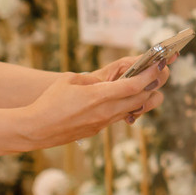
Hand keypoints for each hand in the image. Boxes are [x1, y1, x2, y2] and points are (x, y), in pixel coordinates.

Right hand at [20, 66, 167, 147]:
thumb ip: (91, 79)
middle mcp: (105, 111)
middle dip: (153, 85)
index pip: (134, 86)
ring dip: (143, 97)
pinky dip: (128, 106)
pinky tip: (125, 98)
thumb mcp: (69, 80)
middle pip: (141, 99)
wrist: (36, 129)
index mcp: (98, 96)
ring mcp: (103, 123)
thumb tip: (105, 82)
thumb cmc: (49, 101)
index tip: (160, 65)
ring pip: (133, 110)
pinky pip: (119, 116)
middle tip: (159, 73)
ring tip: (145, 84)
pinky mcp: (98, 129)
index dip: (150, 75)